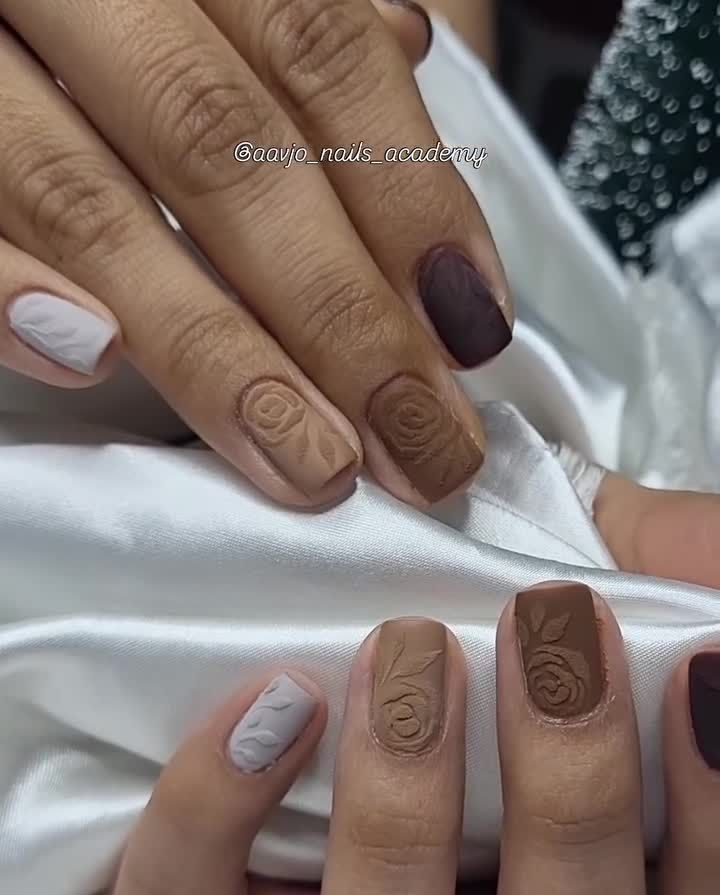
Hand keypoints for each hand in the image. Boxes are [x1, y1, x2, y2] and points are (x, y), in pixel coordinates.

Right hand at [0, 0, 511, 508]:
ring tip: (309, 459)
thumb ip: (289, 16)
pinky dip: (10, 290)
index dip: (408, 197)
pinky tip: (94, 361)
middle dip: (339, 315)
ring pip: (92, 203)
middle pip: (228, 151)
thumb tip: (407, 51)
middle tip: (418, 444)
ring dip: (214, 351)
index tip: (472, 330)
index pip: (317, 53)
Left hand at [106, 599, 719, 894]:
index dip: (715, 832)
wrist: (354, 593)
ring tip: (408, 657)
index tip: (699, 672)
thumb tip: (711, 599)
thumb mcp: (592, 574)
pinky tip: (272, 702)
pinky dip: (215, 822)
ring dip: (400, 825)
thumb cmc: (496, 613)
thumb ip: (666, 578)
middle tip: (547, 639)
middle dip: (568, 809)